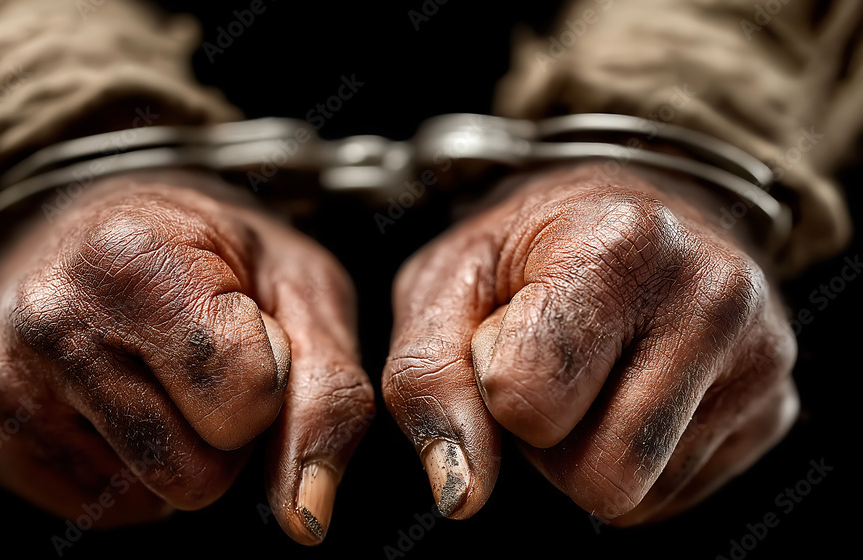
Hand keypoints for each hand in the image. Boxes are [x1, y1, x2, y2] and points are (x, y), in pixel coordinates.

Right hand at [0, 169, 373, 543]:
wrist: (101, 226)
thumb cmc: (220, 257)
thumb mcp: (302, 290)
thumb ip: (327, 395)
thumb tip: (307, 521)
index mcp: (136, 257)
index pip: (246, 403)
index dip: (268, 382)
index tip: (244, 328)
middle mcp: (48, 316)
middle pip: (196, 475)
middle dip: (222, 433)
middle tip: (202, 364)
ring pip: (147, 499)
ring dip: (175, 452)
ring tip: (156, 373)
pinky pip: (96, 507)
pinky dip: (123, 466)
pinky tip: (112, 395)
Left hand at [382, 162, 797, 522]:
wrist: (628, 211)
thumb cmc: (524, 249)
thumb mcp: (447, 283)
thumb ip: (427, 381)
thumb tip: (462, 495)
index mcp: (620, 245)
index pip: (531, 401)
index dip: (494, 388)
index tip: (506, 334)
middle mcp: (714, 296)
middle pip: (602, 478)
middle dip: (548, 444)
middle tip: (548, 370)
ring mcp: (762, 356)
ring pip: (637, 496)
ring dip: (588, 453)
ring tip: (591, 374)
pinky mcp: (777, 407)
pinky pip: (675, 497)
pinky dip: (634, 461)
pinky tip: (630, 390)